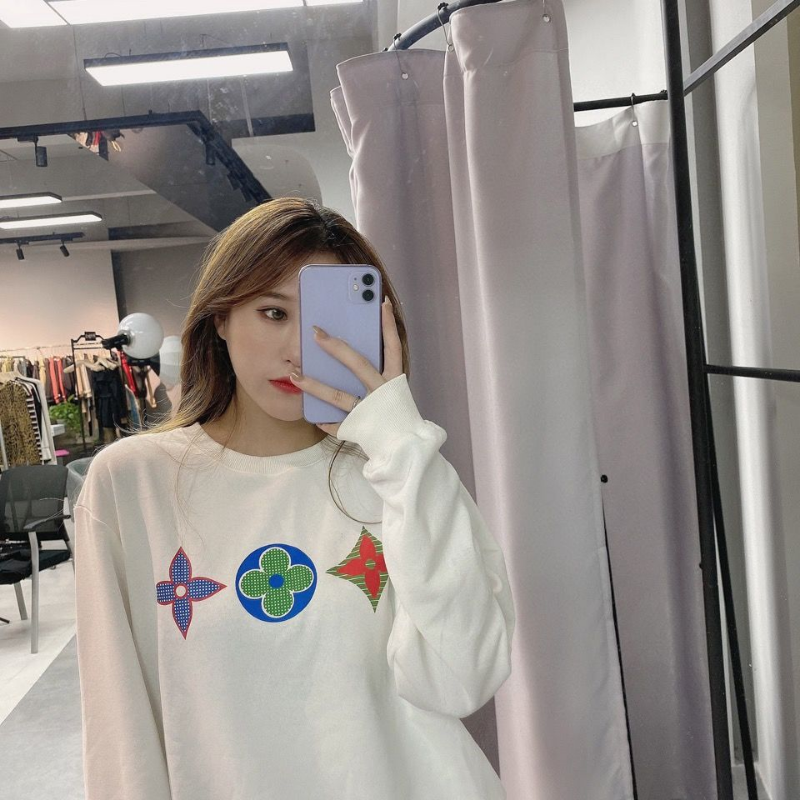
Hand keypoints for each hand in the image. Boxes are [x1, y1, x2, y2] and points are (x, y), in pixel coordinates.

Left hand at [288, 297, 402, 437]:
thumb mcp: (394, 392)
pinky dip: (324, 420)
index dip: (388, 325)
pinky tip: (311, 415)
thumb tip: (357, 351)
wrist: (408, 451)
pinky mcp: (359, 429)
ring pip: (338, 395)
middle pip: (358, 364)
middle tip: (316, 332)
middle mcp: (382, 392)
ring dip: (314, 385)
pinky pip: (337, 424)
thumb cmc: (399, 417)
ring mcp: (369, 411)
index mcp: (394, 381)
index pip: (392, 347)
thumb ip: (379, 374)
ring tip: (294, 374)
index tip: (380, 302)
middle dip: (336, 348)